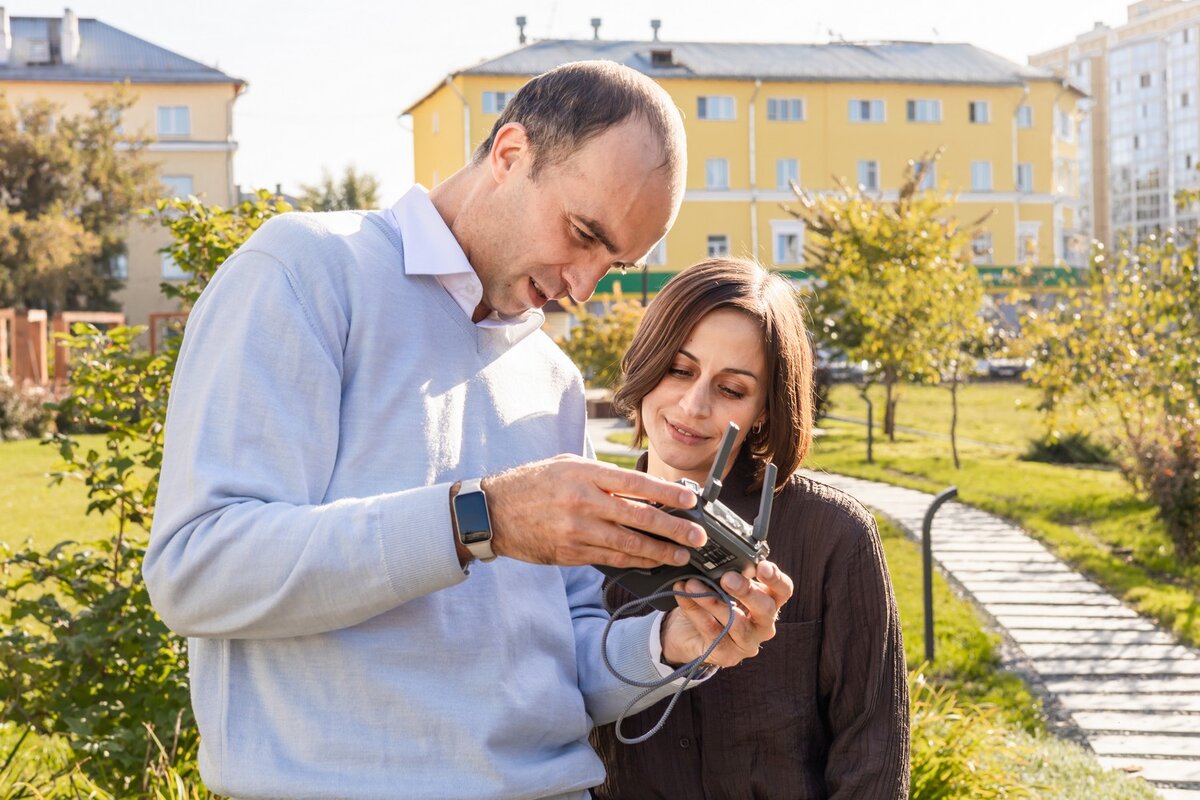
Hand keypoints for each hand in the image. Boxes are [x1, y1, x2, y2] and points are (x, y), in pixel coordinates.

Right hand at [482, 455, 706, 567]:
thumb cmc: (533, 483)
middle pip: (639, 518)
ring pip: (628, 545)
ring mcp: (576, 531)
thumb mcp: (567, 465)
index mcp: (585, 474)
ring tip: (681, 555)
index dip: (667, 494)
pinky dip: (635, 562)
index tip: (691, 500)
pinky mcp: (570, 553)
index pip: (635, 484)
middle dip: (673, 529)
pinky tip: (652, 563)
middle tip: (698, 537)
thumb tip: (642, 488)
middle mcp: (583, 502)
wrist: (493, 512)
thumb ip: (602, 476)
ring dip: (659, 552)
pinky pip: (610, 560)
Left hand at [660, 560, 792, 667]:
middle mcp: (763, 623)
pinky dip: (694, 610)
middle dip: (745, 591)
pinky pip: (712, 631)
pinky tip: (683, 595)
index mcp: (768, 601)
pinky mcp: (728, 655)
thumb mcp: (721, 584)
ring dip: (712, 600)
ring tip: (693, 584)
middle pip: (765, 608)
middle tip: (726, 578)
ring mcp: (748, 642)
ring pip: (735, 622)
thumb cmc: (711, 603)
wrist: (687, 632)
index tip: (761, 567)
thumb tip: (719, 557)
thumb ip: (726, 574)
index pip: (783, 589)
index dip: (775, 578)